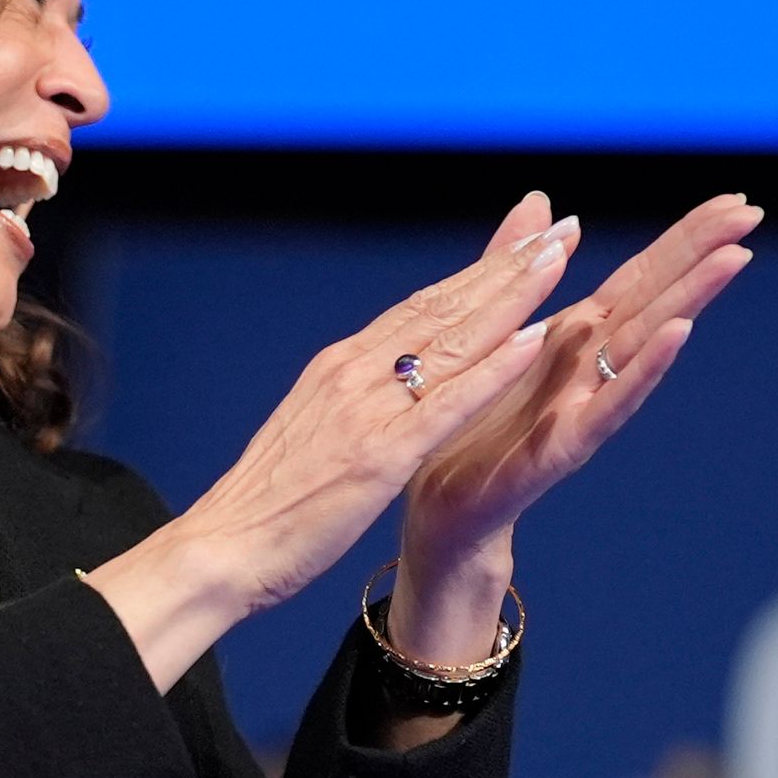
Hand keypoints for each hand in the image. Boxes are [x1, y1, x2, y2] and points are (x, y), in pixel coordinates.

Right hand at [85, 202, 579, 690]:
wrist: (219, 549)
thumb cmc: (263, 505)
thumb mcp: (311, 434)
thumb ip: (349, 403)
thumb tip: (375, 384)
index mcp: (339, 368)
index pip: (420, 307)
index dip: (475, 274)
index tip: (521, 245)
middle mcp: (353, 372)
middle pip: (442, 307)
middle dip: (505, 266)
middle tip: (557, 228)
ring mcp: (366, 410)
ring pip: (451, 341)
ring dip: (509, 297)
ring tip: (556, 260)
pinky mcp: (378, 456)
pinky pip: (445, 405)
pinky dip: (491, 371)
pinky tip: (531, 343)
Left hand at [389, 193, 761, 663]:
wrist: (444, 506)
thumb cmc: (473, 423)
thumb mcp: (495, 330)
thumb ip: (519, 267)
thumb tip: (543, 202)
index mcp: (576, 337)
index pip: (643, 275)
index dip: (686, 237)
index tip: (735, 199)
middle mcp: (592, 368)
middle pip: (656, 299)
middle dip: (703, 255)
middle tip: (754, 213)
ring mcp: (584, 405)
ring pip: (645, 343)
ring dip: (690, 299)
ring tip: (733, 259)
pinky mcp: (563, 445)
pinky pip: (610, 403)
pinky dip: (645, 369)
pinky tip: (677, 335)